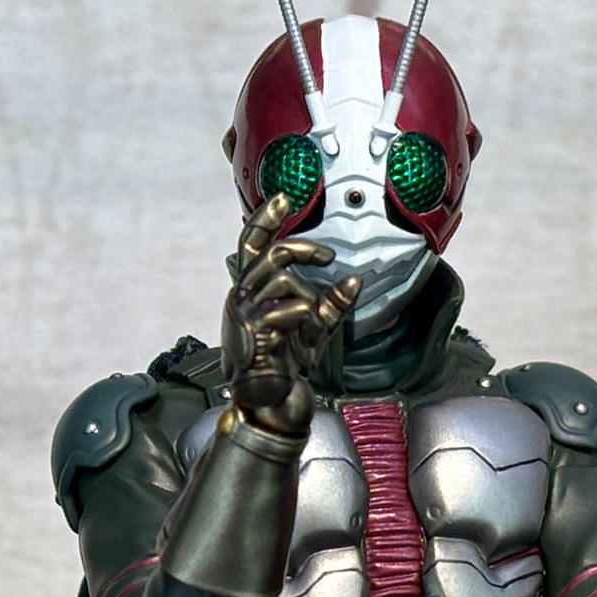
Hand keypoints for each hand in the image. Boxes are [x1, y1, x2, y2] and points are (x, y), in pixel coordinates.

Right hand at [221, 194, 359, 435]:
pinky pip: (290, 308)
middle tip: (328, 258)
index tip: (283, 198)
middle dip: (305, 249)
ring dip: (308, 297)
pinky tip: (303, 335)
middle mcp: (243, 295)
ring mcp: (246, 313)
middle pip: (271, 252)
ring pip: (283, 279)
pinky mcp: (254, 331)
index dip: (266, 219)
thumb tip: (354, 283)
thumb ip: (332, 304)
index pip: (252, 243)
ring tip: (312, 320)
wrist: (270, 398)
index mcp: (252, 288)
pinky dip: (305, 319)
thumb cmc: (286, 363)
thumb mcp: (315, 327)